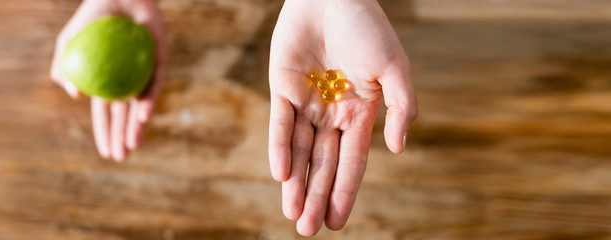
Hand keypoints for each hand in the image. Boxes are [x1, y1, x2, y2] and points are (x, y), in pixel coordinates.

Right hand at [50, 0, 165, 160]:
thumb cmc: (92, 16)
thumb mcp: (68, 41)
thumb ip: (64, 66)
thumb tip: (74, 96)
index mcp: (107, 81)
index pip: (106, 114)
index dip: (105, 134)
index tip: (104, 154)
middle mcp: (128, 80)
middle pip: (125, 115)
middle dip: (122, 138)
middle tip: (120, 159)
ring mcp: (144, 71)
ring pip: (141, 105)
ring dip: (136, 127)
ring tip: (131, 147)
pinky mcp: (159, 59)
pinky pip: (154, 82)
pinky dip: (148, 99)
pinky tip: (142, 116)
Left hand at [268, 0, 416, 235]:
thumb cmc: (368, 28)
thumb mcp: (395, 68)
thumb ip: (401, 107)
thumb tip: (397, 150)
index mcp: (361, 113)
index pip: (352, 162)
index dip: (345, 192)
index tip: (337, 223)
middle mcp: (333, 114)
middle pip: (323, 164)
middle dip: (317, 197)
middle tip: (308, 229)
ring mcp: (307, 103)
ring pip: (301, 151)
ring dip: (296, 183)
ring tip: (294, 215)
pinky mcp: (282, 88)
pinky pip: (280, 125)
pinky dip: (281, 149)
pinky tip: (282, 175)